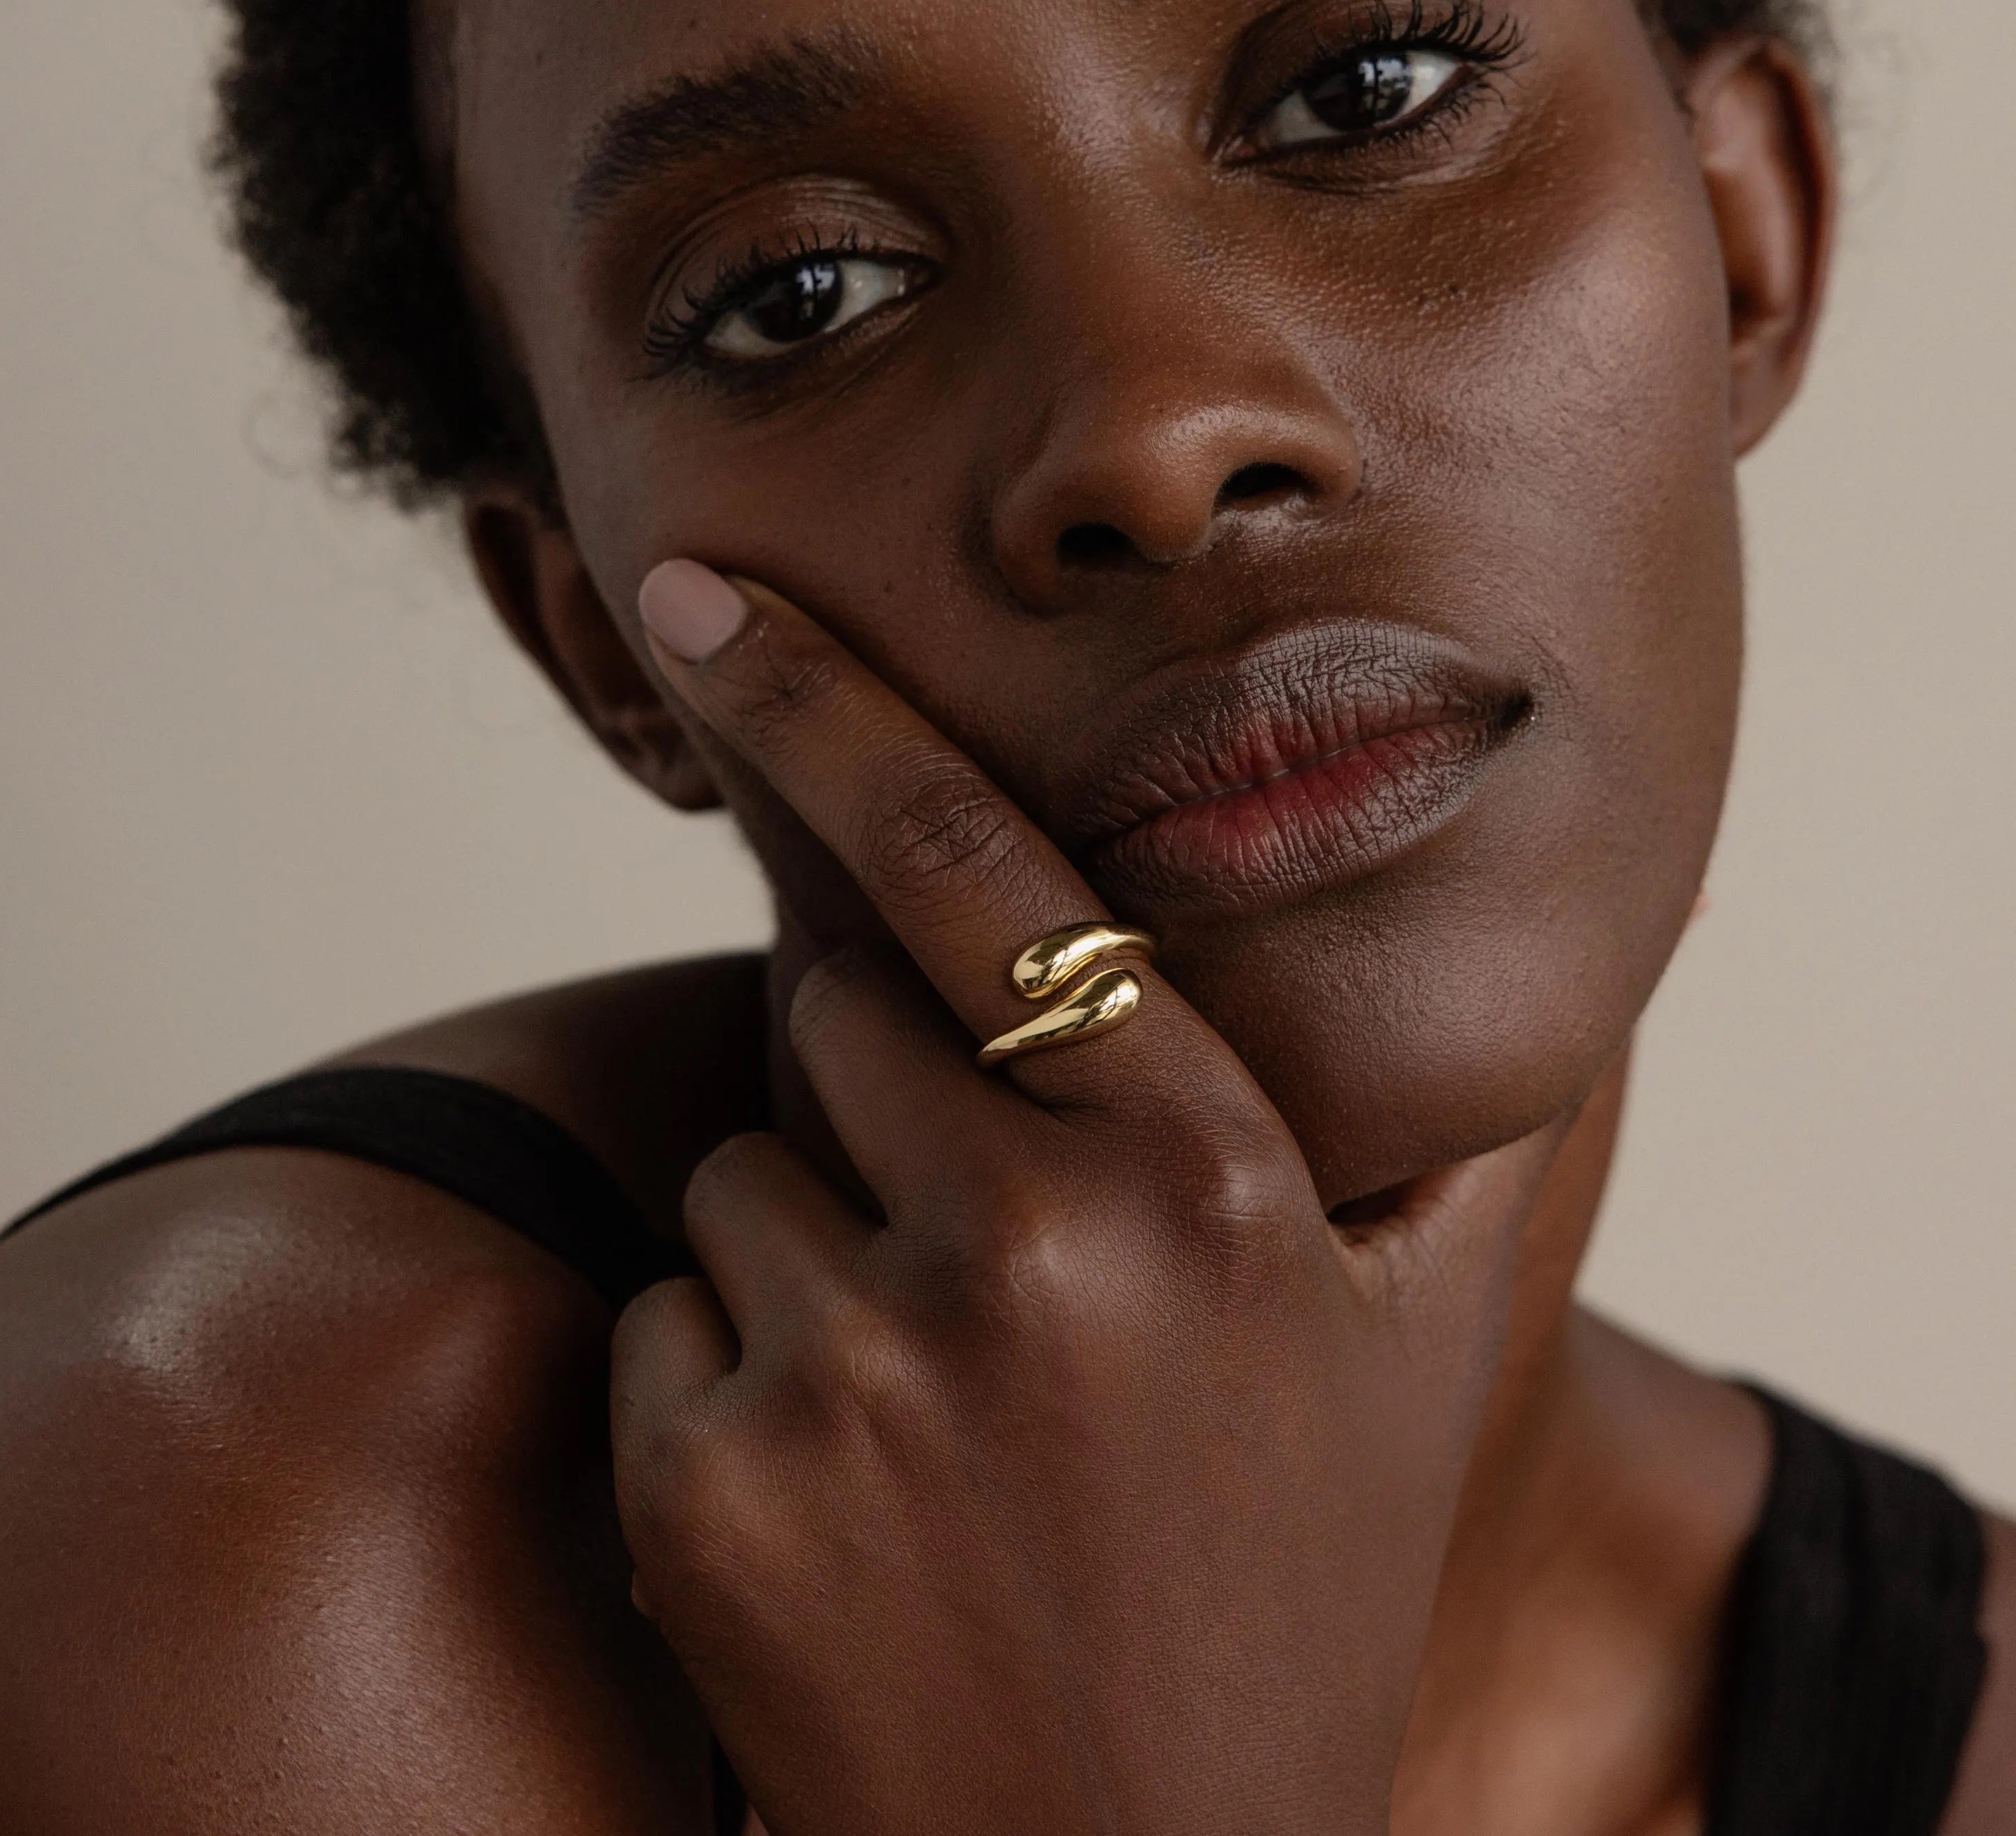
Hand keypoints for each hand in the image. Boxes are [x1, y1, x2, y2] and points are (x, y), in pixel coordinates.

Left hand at [611, 563, 1535, 1835]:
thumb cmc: (1281, 1578)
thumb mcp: (1413, 1342)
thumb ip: (1453, 1124)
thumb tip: (1504, 952)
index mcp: (1204, 1165)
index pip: (969, 853)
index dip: (820, 701)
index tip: (694, 590)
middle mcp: (1031, 1241)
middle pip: (842, 1018)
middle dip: (896, 1106)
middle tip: (998, 1275)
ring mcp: (860, 1368)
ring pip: (742, 1175)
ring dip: (816, 1257)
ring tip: (944, 1416)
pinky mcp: (712, 1488)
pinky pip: (665, 1319)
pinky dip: (727, 1389)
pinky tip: (851, 1508)